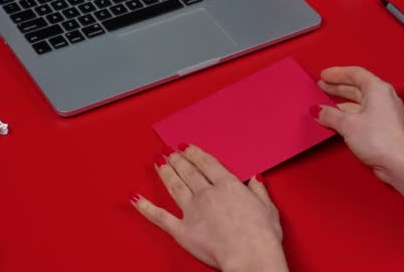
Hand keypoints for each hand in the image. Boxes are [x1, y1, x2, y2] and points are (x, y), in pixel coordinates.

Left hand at [132, 144, 287, 271]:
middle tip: (169, 151)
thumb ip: (258, 191)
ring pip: (174, 186)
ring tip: (158, 162)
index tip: (186, 146)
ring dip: (165, 172)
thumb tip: (255, 179)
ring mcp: (192, 211)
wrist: (250, 257)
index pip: (207, 163)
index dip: (194, 153)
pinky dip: (145, 207)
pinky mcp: (182, 230)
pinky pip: (160, 216)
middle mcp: (207, 194)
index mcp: (228, 185)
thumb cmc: (261, 237)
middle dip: (177, 159)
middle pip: (188, 171)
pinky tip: (136, 198)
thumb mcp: (268, 208)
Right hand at [315, 67, 403, 183]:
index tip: (323, 75)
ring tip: (323, 107)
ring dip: (340, 104)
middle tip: (321, 87)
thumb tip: (318, 111)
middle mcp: (382, 98)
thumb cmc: (380, 138)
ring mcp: (383, 113)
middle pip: (356, 88)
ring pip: (358, 103)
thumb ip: (330, 115)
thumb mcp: (348, 124)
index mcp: (377, 89)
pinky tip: (335, 121)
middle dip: (337, 88)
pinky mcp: (382, 128)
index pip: (355, 74)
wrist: (400, 163)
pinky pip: (361, 116)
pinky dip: (347, 116)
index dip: (337, 73)